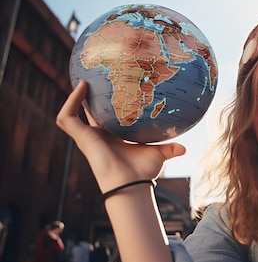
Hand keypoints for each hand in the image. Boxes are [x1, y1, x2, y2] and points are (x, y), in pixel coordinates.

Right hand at [56, 80, 185, 191]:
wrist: (131, 183)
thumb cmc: (142, 172)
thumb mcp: (158, 154)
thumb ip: (170, 149)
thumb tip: (185, 148)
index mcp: (112, 139)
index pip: (105, 119)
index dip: (103, 107)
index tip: (110, 90)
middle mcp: (97, 137)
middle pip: (86, 115)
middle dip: (86, 100)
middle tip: (92, 79)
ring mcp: (86, 137)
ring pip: (71, 115)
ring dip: (73, 99)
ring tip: (83, 80)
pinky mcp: (80, 137)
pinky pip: (67, 117)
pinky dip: (70, 102)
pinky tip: (81, 87)